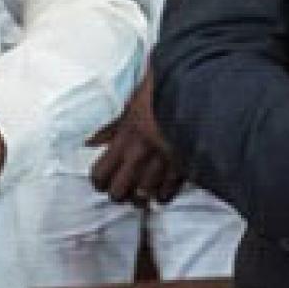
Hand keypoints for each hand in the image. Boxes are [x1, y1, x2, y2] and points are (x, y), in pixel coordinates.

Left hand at [88, 75, 183, 207]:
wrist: (197, 92)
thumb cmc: (164, 90)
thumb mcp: (134, 101)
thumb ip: (114, 125)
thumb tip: (91, 141)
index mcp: (125, 137)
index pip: (99, 174)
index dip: (100, 180)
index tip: (104, 178)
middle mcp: (140, 155)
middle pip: (118, 193)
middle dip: (119, 192)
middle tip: (124, 186)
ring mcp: (161, 165)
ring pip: (142, 197)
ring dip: (141, 195)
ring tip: (144, 189)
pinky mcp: (183, 169)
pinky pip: (167, 194)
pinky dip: (163, 194)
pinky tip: (162, 188)